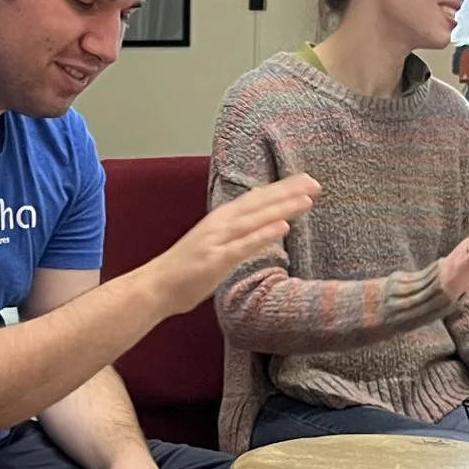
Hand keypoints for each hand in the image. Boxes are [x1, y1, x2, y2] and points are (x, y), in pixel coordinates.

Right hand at [145, 176, 319, 313]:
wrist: (155, 287)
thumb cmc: (184, 271)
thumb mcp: (213, 246)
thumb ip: (236, 236)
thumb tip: (259, 230)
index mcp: (220, 220)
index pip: (255, 200)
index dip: (280, 190)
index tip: (304, 182)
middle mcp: (220, 224)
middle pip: (259, 203)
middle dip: (287, 191)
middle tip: (314, 182)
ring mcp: (218, 240)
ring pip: (255, 219)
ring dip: (282, 206)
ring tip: (307, 197)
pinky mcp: (216, 259)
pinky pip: (244, 245)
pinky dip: (263, 233)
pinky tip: (283, 226)